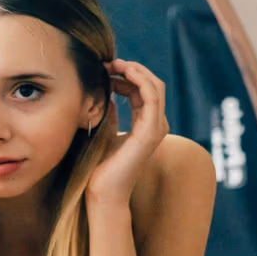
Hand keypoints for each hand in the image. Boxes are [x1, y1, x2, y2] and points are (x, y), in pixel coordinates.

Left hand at [85, 58, 166, 208]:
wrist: (103, 193)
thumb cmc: (100, 168)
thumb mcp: (104, 132)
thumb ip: (110, 114)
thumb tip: (106, 97)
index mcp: (146, 125)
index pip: (142, 90)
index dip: (125, 75)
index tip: (105, 69)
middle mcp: (156, 125)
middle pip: (152, 84)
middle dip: (131, 69)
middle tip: (108, 62)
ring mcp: (156, 128)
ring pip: (154, 87)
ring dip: (135, 71)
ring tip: (113, 64)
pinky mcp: (151, 132)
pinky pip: (151, 96)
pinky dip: (139, 80)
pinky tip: (121, 73)